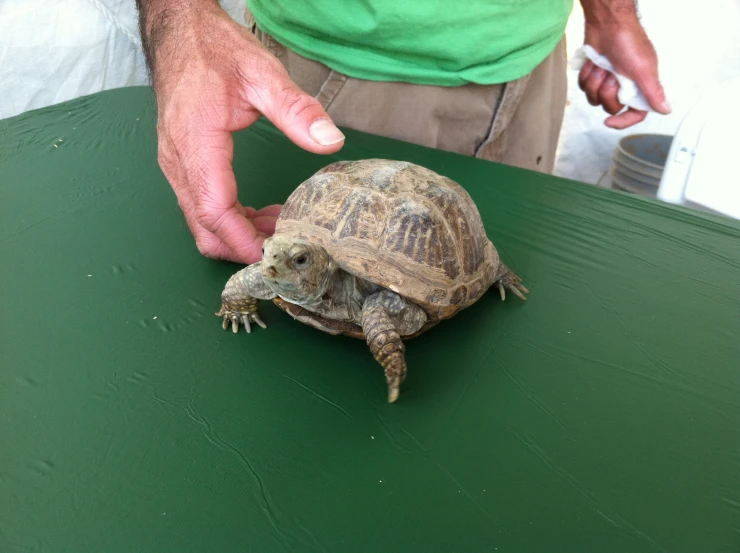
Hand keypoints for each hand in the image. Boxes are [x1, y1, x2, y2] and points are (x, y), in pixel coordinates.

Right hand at [141, 2, 344, 263]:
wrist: (180, 32)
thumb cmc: (215, 50)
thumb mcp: (262, 74)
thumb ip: (295, 110)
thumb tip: (330, 140)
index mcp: (196, 144)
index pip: (213, 210)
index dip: (242, 240)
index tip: (271, 255)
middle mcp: (179, 161)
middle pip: (203, 228)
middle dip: (241, 245)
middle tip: (282, 244)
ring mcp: (176, 164)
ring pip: (200, 221)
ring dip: (237, 232)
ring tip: (278, 225)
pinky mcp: (181, 162)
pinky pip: (200, 205)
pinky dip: (228, 217)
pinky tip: (257, 210)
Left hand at [578, 18, 670, 128]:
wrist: (606, 24)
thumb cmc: (628, 42)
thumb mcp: (643, 69)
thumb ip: (652, 92)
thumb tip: (665, 109)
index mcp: (641, 86)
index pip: (636, 113)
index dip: (624, 121)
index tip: (609, 122)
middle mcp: (625, 86)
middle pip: (611, 107)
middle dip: (607, 92)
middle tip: (611, 75)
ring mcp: (608, 81)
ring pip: (594, 98)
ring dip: (595, 81)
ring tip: (602, 66)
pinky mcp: (594, 75)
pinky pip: (584, 87)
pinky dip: (587, 75)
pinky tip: (594, 63)